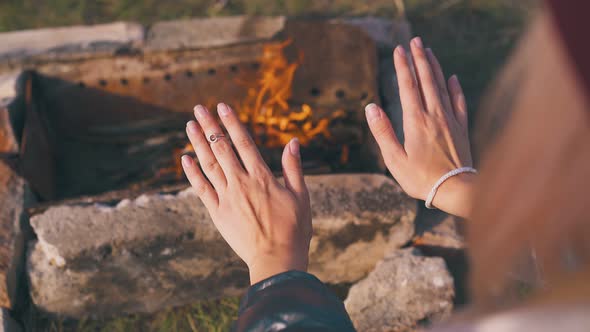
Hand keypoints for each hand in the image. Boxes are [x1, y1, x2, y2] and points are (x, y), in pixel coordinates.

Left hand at [181, 103, 311, 283]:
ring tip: (189, 125)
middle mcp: (241, 183)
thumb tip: (293, 141)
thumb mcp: (300, 195)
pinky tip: (185, 158)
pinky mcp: (218, 213)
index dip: (232, 123)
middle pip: (222, 148)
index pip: (243, 143)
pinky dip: (192, 173)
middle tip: (199, 108)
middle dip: (210, 126)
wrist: (276, 259)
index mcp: (262, 177)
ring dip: (198, 143)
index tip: (222, 107)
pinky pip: (201, 189)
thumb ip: (293, 167)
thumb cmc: (294, 228)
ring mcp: (227, 198)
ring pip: (209, 164)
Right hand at [366, 37, 474, 217]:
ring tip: (428, 51)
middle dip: (419, 58)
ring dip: (434, 67)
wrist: (456, 190)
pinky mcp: (461, 128)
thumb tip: (371, 107)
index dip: (402, 66)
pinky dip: (455, 87)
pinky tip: (452, 78)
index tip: (398, 50)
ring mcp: (450, 120)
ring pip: (442, 86)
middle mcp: (434, 115)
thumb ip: (382, 132)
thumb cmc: (422, 179)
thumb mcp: (395, 159)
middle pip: (426, 80)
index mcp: (416, 121)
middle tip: (414, 41)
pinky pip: (459, 102)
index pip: (407, 86)